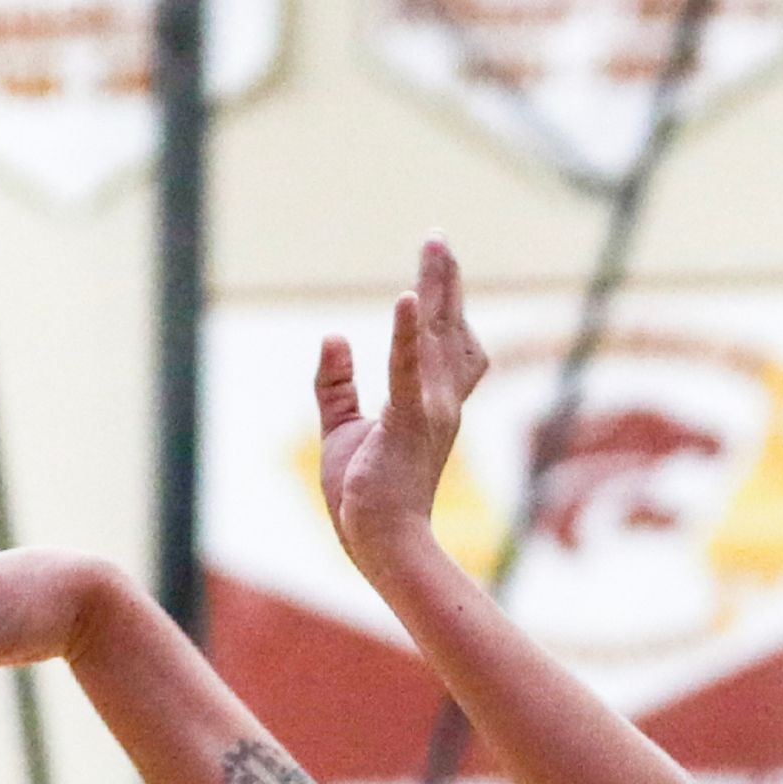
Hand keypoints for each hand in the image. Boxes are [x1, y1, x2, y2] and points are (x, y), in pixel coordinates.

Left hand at [317, 237, 489, 569]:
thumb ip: (337, 384)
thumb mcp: (343, 430)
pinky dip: (408, 333)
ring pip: (436, 337)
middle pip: (448, 328)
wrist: (384, 544)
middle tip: (439, 238)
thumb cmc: (366, 497)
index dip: (445, 304)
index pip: (445, 345)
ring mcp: (428, 410)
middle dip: (446, 281)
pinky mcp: (406, 422)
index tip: (439, 265)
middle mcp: (440, 401)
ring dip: (436, 289)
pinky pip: (407, 369)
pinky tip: (407, 297)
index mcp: (429, 404)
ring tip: (435, 248)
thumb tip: (334, 336)